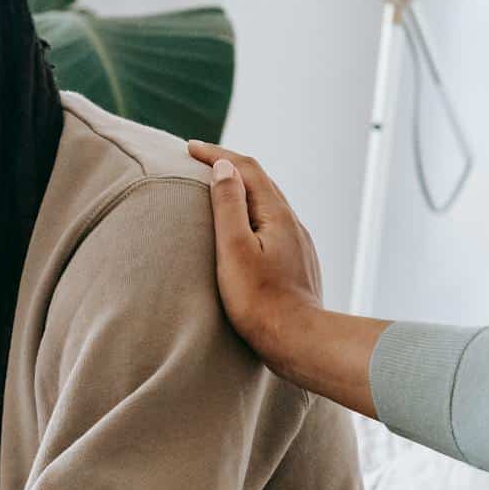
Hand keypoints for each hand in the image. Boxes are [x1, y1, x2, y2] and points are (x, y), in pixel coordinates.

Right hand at [184, 142, 323, 355]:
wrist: (299, 342)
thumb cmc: (260, 302)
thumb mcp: (234, 250)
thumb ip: (228, 206)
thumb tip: (223, 167)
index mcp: (276, 214)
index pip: (246, 168)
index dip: (217, 154)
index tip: (189, 147)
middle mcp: (293, 223)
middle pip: (261, 182)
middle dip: (230, 166)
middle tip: (200, 160)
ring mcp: (299, 244)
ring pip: (269, 204)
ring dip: (243, 190)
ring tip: (218, 189)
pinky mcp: (299, 263)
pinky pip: (274, 226)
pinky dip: (253, 214)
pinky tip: (245, 229)